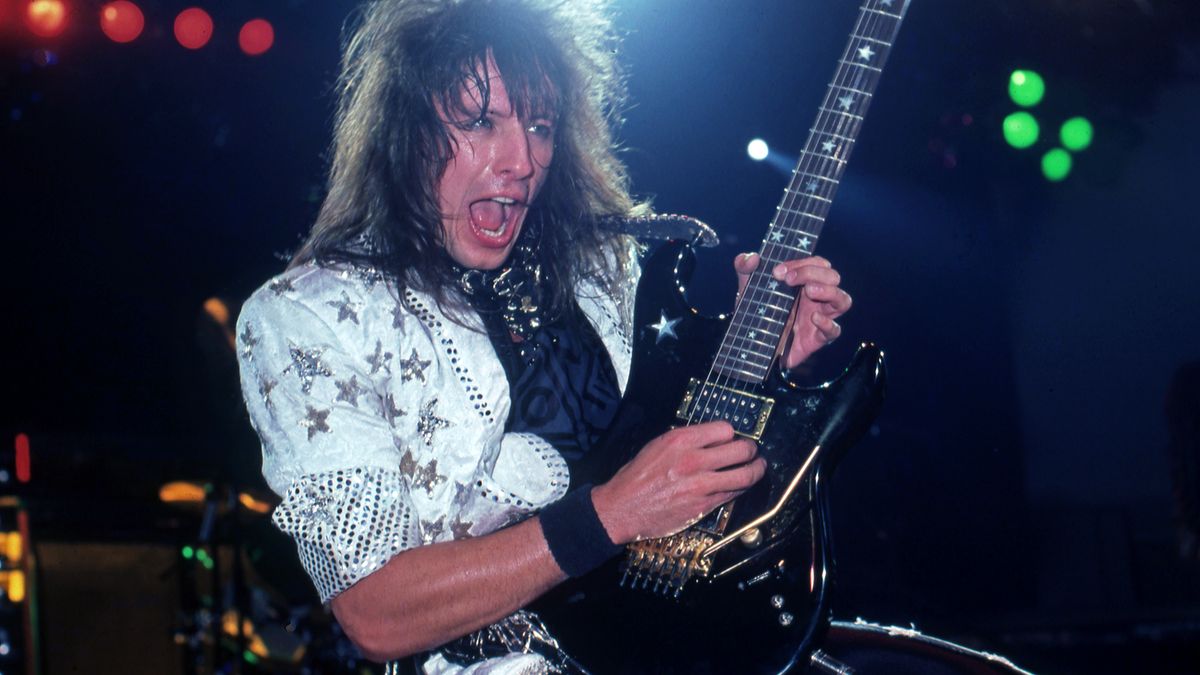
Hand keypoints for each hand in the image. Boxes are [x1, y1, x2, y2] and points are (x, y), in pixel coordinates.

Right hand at [591, 422, 764, 543]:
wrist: (621, 508)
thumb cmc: (635, 478)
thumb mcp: (656, 446)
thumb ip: (685, 441)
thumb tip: (709, 438)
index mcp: (680, 439)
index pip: (725, 429)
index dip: (732, 433)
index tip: (733, 437)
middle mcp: (693, 459)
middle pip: (741, 449)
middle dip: (751, 450)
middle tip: (753, 451)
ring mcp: (701, 484)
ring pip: (745, 475)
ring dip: (756, 470)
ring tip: (759, 467)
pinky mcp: (703, 505)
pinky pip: (733, 494)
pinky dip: (741, 488)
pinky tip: (742, 485)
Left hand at [734, 253, 851, 368]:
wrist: (751, 345)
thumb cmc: (756, 313)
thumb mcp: (746, 289)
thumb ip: (744, 269)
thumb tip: (751, 258)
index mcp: (804, 282)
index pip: (817, 263)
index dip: (801, 262)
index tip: (778, 271)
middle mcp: (815, 298)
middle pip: (833, 276)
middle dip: (812, 273)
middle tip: (788, 280)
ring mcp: (819, 317)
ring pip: (843, 300)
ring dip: (829, 291)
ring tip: (809, 291)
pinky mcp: (817, 339)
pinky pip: (834, 330)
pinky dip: (827, 323)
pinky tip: (813, 318)